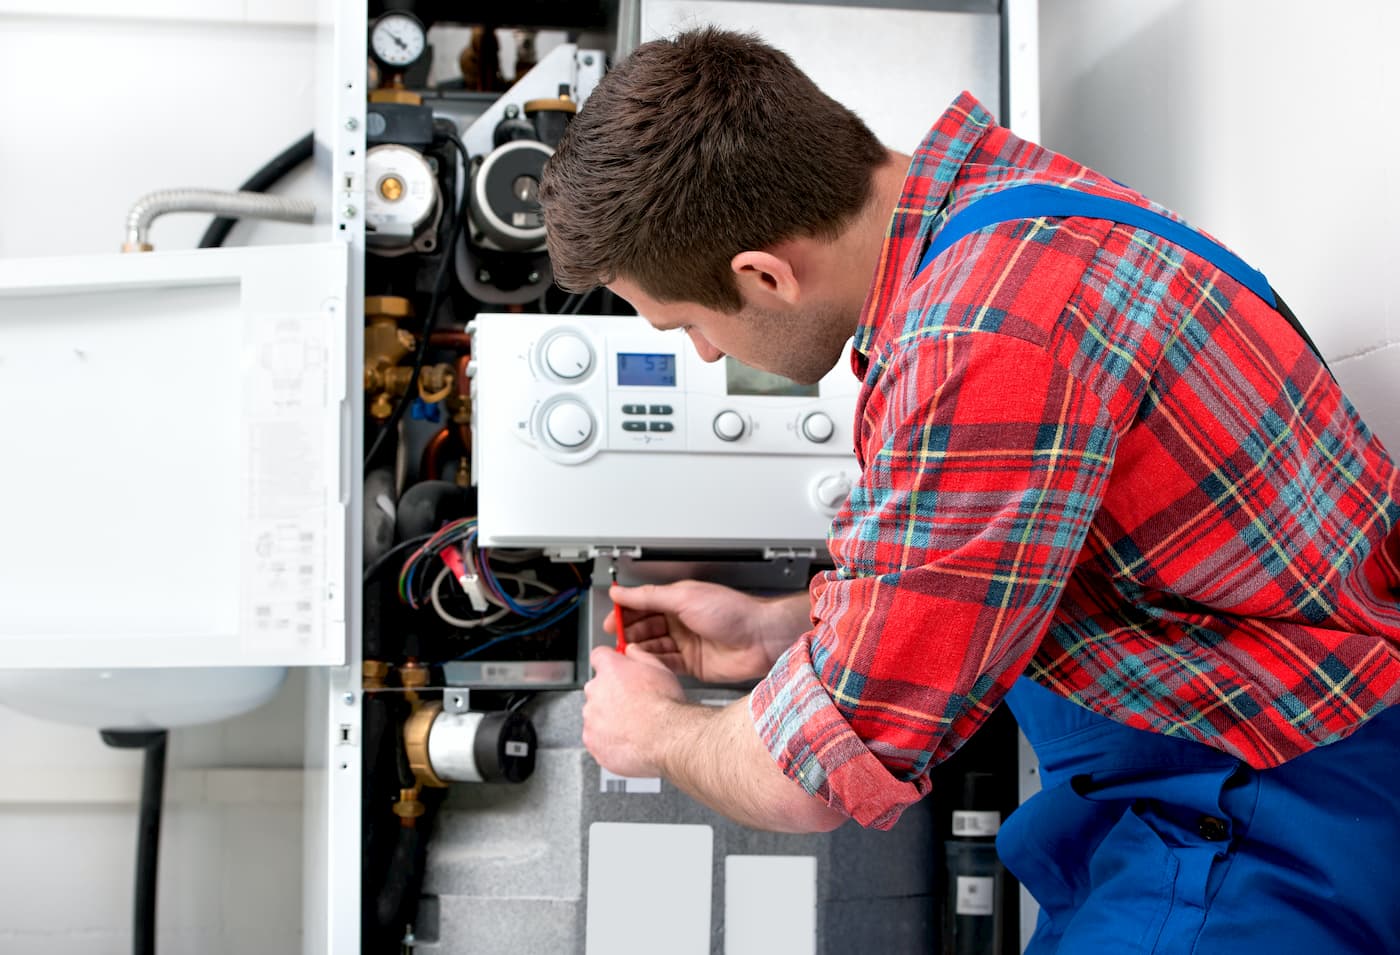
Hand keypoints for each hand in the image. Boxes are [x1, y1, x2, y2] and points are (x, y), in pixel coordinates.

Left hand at [582, 645, 686, 776]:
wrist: (666, 738)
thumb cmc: (665, 705)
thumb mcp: (660, 669)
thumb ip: (639, 656)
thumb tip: (632, 651)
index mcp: (610, 669)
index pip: (599, 657)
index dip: (608, 663)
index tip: (615, 670)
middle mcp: (596, 690)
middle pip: (597, 688)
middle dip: (610, 694)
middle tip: (632, 704)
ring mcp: (591, 717)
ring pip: (596, 714)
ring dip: (609, 718)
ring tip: (633, 726)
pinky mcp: (592, 740)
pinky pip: (596, 738)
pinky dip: (607, 740)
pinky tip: (627, 740)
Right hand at [607, 580, 808, 682]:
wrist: (761, 638)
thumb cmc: (734, 612)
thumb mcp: (685, 597)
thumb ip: (649, 596)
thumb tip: (622, 592)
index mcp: (679, 600)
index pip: (644, 604)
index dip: (626, 612)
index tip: (611, 620)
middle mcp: (681, 621)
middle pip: (646, 627)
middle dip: (630, 633)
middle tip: (616, 640)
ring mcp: (687, 644)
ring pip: (654, 647)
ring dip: (640, 650)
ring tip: (628, 653)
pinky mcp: (693, 665)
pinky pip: (666, 665)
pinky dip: (653, 664)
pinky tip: (644, 664)